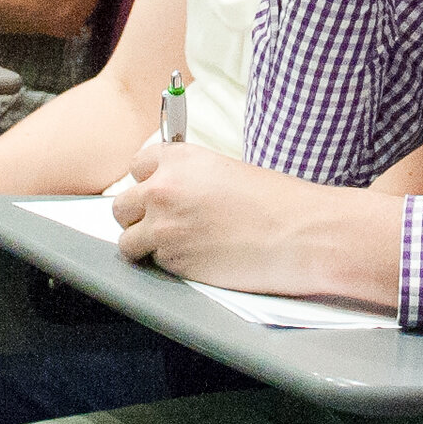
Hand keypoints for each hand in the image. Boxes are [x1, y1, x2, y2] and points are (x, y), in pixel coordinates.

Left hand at [108, 140, 392, 301]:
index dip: (148, 183)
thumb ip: (189, 178)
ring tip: (175, 247)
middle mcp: (162, 189)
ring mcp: (163, 227)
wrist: (300, 233)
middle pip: (122, 206)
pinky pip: (153, 263)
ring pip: (127, 240)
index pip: (137, 167)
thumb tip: (172, 193)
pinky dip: (168, 264)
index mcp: (178, 159)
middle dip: (138, 216)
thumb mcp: (224, 172)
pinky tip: (195, 260)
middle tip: (163, 225)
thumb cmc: (276, 202)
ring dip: (145, 245)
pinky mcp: (172, 261)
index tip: (158, 192)